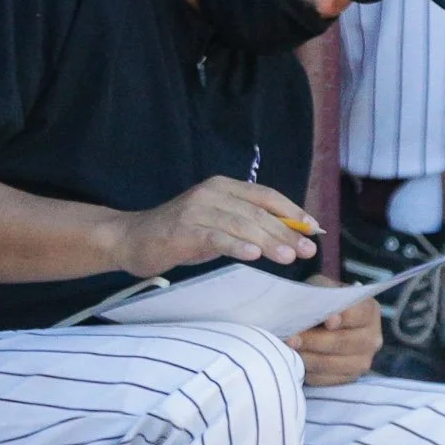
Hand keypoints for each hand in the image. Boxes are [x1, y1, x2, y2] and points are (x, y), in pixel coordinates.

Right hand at [109, 176, 319, 277]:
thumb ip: (245, 226)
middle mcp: (211, 193)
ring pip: (241, 224)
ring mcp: (196, 210)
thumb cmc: (179, 235)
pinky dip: (236, 246)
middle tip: (307, 250)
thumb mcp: (216, 225)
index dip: (292, 211)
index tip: (313, 229)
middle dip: (286, 231)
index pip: (265, 195)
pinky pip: (215, 237)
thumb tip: (287, 237)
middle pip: (257, 212)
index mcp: (222, 187)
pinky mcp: (183, 230)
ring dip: (268, 240)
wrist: (131, 238)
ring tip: (289, 257)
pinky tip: (253, 256)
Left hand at [288, 291, 382, 386]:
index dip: (344, 318)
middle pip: (344, 342)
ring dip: (308, 358)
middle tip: (291, 339)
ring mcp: (363, 360)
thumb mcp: (320, 288)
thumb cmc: (320, 300)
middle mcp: (372, 337)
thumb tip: (317, 312)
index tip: (328, 321)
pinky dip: (310, 371)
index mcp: (369, 310)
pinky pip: (328, 380)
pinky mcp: (350, 378)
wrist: (320, 319)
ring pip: (334, 364)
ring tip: (289, 350)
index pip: (359, 314)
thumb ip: (320, 294)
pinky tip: (296, 362)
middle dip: (315, 341)